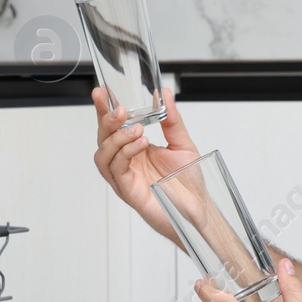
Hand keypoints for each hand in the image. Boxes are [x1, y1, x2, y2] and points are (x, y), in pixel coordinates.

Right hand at [91, 85, 199, 243]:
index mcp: (134, 150)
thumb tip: (164, 95)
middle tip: (120, 110)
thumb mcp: (182, 143)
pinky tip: (141, 144)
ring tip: (137, 130)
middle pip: (103, 139)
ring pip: (104, 155)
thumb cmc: (188, 183)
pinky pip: (117, 171)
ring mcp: (125, 178)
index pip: (113, 127)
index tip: (101, 92)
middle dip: (107, 121)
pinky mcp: (129, 192)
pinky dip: (126, 154)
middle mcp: (126, 163)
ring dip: (116, 138)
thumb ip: (172, 120)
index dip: (104, 110)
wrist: (199, 208)